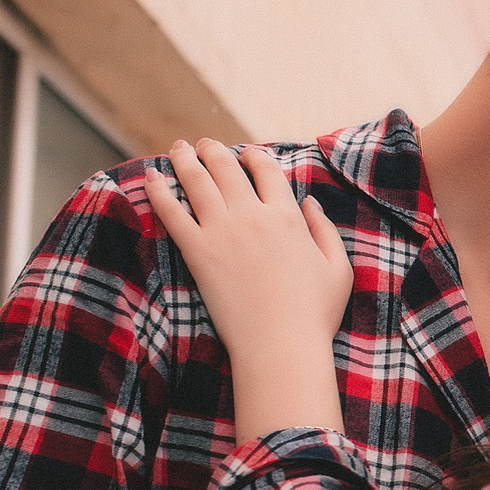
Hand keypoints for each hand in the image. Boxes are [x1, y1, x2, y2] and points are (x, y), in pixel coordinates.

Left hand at [141, 139, 352, 435]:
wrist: (281, 344)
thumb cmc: (315, 314)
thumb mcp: (338, 268)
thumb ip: (325, 229)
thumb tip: (310, 201)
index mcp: (288, 216)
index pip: (266, 169)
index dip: (253, 155)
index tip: (245, 153)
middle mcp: (253, 215)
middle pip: (227, 167)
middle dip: (213, 150)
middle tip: (203, 145)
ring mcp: (222, 231)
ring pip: (197, 180)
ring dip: (185, 159)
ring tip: (177, 148)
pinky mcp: (197, 252)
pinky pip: (171, 211)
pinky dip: (159, 190)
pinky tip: (151, 177)